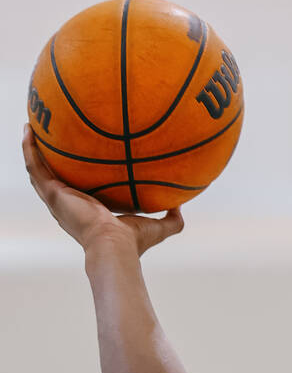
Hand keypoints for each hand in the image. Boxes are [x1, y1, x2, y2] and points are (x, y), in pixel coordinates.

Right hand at [22, 126, 182, 256]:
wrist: (114, 245)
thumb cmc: (133, 242)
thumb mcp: (156, 227)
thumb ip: (171, 219)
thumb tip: (181, 206)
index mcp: (87, 212)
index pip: (78, 191)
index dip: (75, 176)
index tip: (78, 159)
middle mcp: (68, 205)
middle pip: (54, 178)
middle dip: (50, 159)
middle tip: (49, 138)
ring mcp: (58, 199)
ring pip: (38, 170)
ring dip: (33, 148)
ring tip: (31, 126)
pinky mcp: (53, 193)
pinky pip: (34, 166)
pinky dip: (29, 148)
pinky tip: (28, 129)